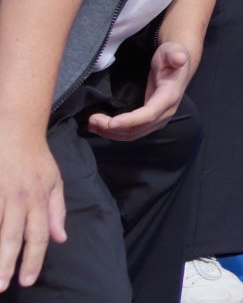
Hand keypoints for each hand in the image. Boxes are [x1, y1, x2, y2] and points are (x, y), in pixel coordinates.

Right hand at [0, 123, 64, 289]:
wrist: (15, 132)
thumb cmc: (36, 159)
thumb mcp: (55, 182)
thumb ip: (57, 211)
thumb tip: (60, 239)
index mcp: (37, 199)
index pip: (38, 235)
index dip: (33, 259)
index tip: (27, 280)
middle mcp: (17, 199)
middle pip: (12, 236)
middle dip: (6, 263)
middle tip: (2, 286)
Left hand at [87, 41, 194, 141]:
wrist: (178, 66)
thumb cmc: (171, 57)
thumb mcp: (173, 51)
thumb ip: (175, 54)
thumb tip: (179, 59)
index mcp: (170, 96)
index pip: (150, 114)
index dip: (130, 120)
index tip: (111, 123)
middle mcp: (165, 112)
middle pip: (138, 128)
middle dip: (113, 128)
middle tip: (92, 119)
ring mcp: (158, 119)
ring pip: (133, 134)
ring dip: (111, 133)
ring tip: (92, 124)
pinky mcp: (150, 120)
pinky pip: (132, 132)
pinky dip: (115, 132)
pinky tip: (101, 127)